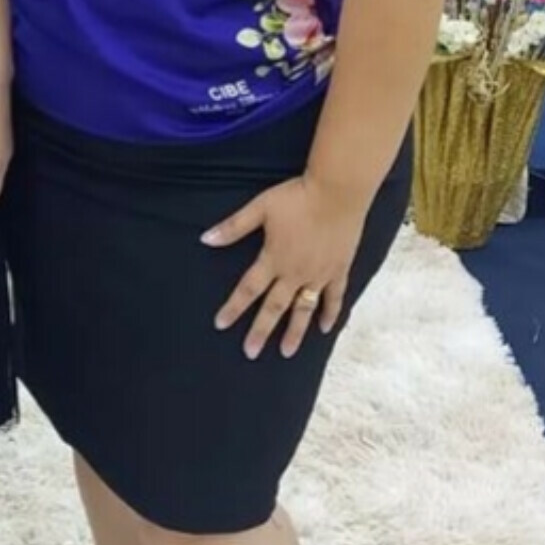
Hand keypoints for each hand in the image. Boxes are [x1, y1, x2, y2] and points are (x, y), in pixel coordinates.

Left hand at [201, 174, 369, 359]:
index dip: (233, 307)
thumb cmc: (297, 197)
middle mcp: (295, 273)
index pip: (248, 289)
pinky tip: (325, 329)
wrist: (338, 191)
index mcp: (274, 259)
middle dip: (261, 331)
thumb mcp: (260, 208)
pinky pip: (334, 297)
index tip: (220, 324)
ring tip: (286, 352)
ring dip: (295, 332)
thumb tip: (205, 239)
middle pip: (274, 307)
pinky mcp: (339, 270)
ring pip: (304, 309)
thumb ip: (233, 227)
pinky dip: (329, 313)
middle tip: (250, 352)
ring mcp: (319, 274)